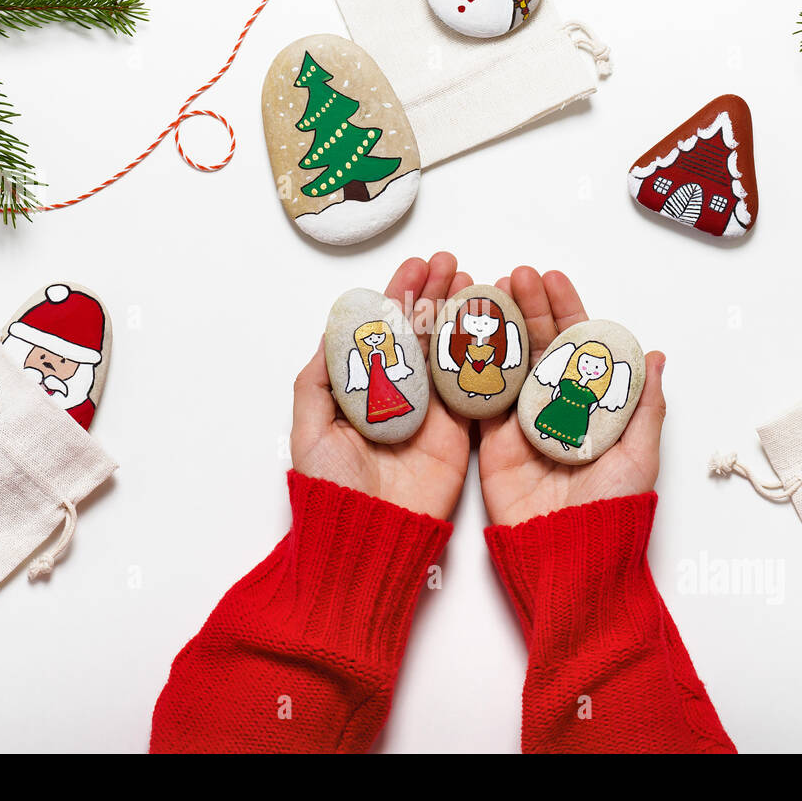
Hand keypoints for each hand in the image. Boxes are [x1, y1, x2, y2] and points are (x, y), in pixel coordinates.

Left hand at [292, 252, 472, 520]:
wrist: (368, 536)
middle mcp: (399, 395)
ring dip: (461, 315)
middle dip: (434, 295)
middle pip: (420, 334)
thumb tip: (335, 330)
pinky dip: (483, 354)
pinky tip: (491, 323)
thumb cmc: (331, 487)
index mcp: (363, 389)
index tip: (413, 268)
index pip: (383, 332)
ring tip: (472, 281)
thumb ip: (320, 378)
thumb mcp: (309, 427)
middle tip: (449, 264)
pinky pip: (473, 387)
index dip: (398, 297)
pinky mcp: (459, 433)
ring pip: (448, 352)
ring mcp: (431, 412)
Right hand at [478, 267, 665, 526]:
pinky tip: (461, 332)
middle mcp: (554, 407)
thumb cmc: (613, 507)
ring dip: (497, 326)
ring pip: (507, 362)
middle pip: (539, 346)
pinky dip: (469, 364)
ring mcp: (520, 422)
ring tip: (485, 291)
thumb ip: (644, 404)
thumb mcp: (639, 453)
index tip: (553, 280)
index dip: (567, 310)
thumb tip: (655, 356)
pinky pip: (478, 397)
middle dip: (527, 307)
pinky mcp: (490, 441)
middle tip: (514, 276)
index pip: (579, 345)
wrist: (569, 551)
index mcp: (591, 404)